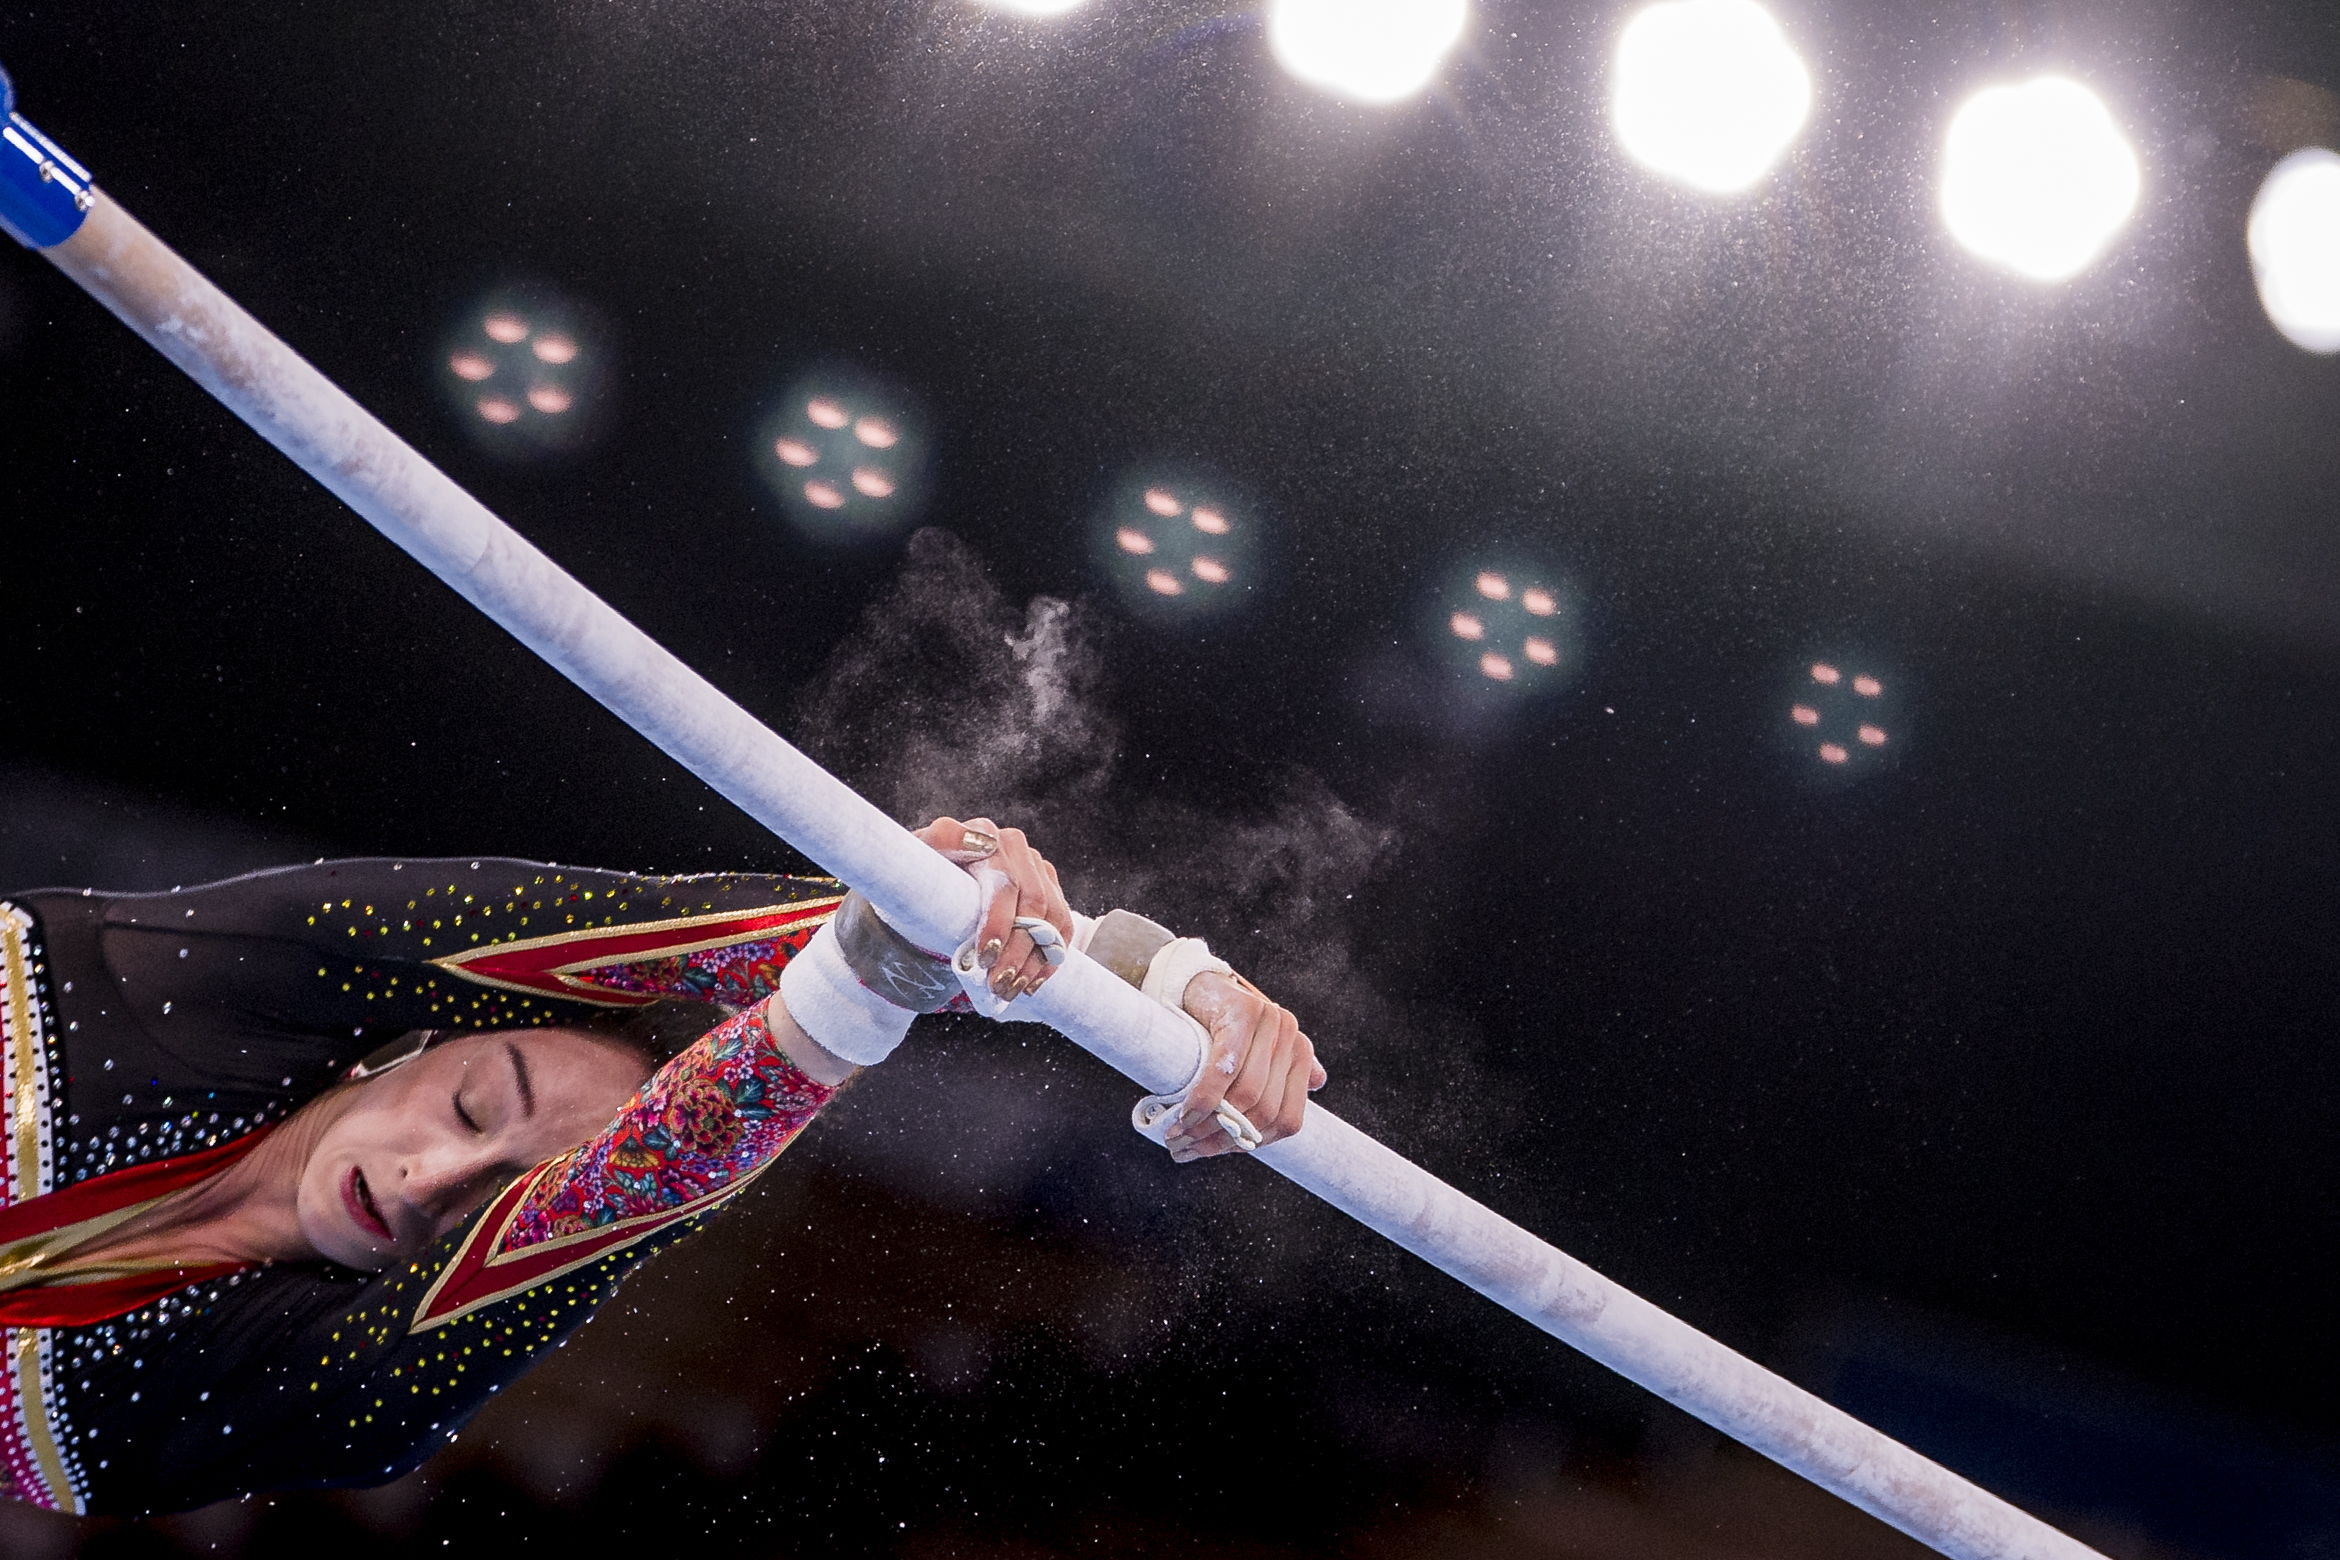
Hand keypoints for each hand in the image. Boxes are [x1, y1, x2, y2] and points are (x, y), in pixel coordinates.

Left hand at [914, 815, 1073, 1002]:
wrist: (931, 893)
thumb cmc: (921, 881)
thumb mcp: (916, 862)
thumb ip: (942, 840)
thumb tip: (978, 841)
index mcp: (984, 834)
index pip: (1003, 882)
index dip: (997, 921)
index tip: (984, 957)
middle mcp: (1014, 846)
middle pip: (1031, 903)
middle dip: (1016, 950)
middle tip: (998, 983)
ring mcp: (1035, 867)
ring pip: (1052, 917)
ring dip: (1034, 960)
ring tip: (1011, 988)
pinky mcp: (1049, 889)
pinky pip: (1062, 926)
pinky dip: (1049, 958)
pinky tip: (1031, 982)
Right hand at [1163, 972, 1324, 1161]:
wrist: (1198, 988)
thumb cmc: (1224, 1029)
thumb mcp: (1257, 1055)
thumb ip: (1284, 1075)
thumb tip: (1318, 1085)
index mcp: (1300, 1054)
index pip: (1286, 1119)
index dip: (1250, 1142)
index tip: (1215, 1150)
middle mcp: (1291, 1036)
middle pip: (1265, 1109)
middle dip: (1223, 1136)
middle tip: (1187, 1147)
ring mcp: (1270, 1022)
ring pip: (1246, 1094)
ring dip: (1209, 1122)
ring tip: (1179, 1134)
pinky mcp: (1243, 1013)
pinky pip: (1225, 1070)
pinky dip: (1204, 1098)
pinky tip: (1185, 1114)